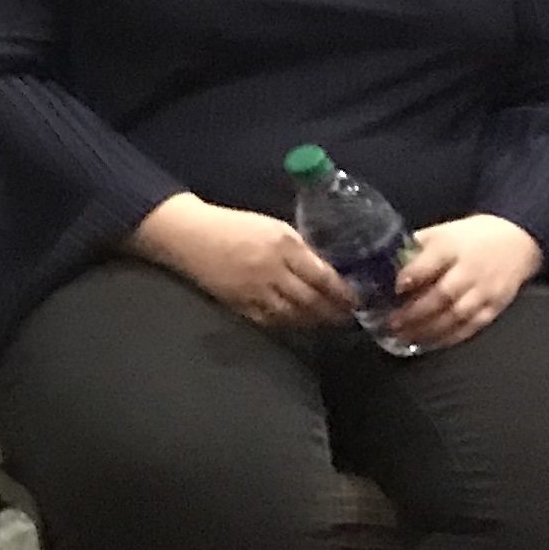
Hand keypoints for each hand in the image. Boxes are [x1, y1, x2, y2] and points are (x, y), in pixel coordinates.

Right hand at [131, 194, 348, 331]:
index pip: (324, 276)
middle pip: (313, 300)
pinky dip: (288, 324)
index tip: (359, 299)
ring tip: (327, 322)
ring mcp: (255, 290)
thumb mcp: (273, 227)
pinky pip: (271, 321)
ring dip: (315, 321)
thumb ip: (299, 248)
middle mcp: (273, 270)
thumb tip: (327, 268)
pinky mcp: (239, 304)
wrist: (189, 235)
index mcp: (284, 246)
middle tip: (349, 318)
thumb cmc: (234, 226)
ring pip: (295, 315)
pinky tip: (297, 322)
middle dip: (334, 312)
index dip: (344, 292)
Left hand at [387, 215, 542, 353]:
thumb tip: (382, 264)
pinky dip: (450, 337)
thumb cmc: (469, 237)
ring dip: (429, 330)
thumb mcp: (440, 233)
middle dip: (415, 312)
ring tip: (405, 337)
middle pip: (443, 295)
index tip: (393, 289)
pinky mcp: (496, 306)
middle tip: (391, 323)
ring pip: (456, 315)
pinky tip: (431, 342)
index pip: (431, 261)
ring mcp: (485, 290)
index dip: (411, 276)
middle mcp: (470, 270)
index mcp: (452, 246)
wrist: (516, 240)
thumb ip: (414, 248)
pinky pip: (472, 326)